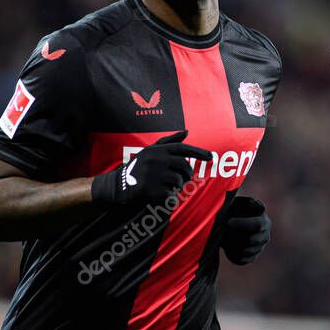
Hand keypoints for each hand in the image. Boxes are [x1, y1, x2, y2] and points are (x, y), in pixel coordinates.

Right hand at [91, 130, 211, 205]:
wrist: (117, 185)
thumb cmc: (138, 167)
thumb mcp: (151, 150)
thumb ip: (169, 141)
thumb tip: (187, 132)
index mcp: (157, 150)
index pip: (182, 149)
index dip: (198, 152)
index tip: (211, 156)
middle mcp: (156, 160)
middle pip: (184, 166)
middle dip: (186, 174)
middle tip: (181, 179)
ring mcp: (153, 175)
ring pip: (179, 181)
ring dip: (176, 186)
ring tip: (165, 186)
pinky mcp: (150, 190)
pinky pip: (171, 195)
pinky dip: (170, 198)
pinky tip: (160, 195)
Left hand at [221, 195, 270, 264]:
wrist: (232, 222)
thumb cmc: (236, 209)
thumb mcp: (239, 202)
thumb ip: (245, 202)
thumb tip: (252, 203)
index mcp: (264, 221)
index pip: (257, 225)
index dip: (242, 224)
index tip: (227, 222)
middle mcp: (265, 236)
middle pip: (252, 240)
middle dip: (236, 237)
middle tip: (223, 233)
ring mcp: (259, 248)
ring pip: (246, 251)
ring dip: (233, 246)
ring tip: (222, 239)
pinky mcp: (252, 256)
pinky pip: (243, 260)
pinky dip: (233, 255)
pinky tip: (226, 248)